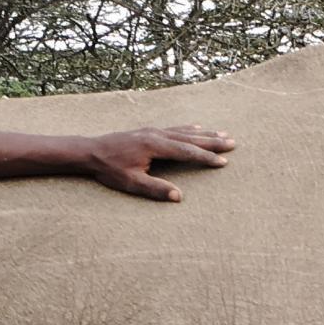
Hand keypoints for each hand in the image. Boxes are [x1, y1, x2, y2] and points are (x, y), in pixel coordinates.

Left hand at [81, 125, 236, 202]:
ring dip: (205, 134)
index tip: (223, 161)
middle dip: (213, 141)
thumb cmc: (110, 169)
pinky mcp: (149, 131)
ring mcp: (153, 130)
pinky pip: (175, 128)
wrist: (90, 151)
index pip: (187, 152)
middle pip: (191, 138)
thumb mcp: (131, 183)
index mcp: (155, 146)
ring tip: (222, 133)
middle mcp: (157, 134)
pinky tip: (197, 128)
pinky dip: (189, 129)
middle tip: (233, 142)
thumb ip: (155, 189)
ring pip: (185, 131)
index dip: (206, 157)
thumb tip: (178, 197)